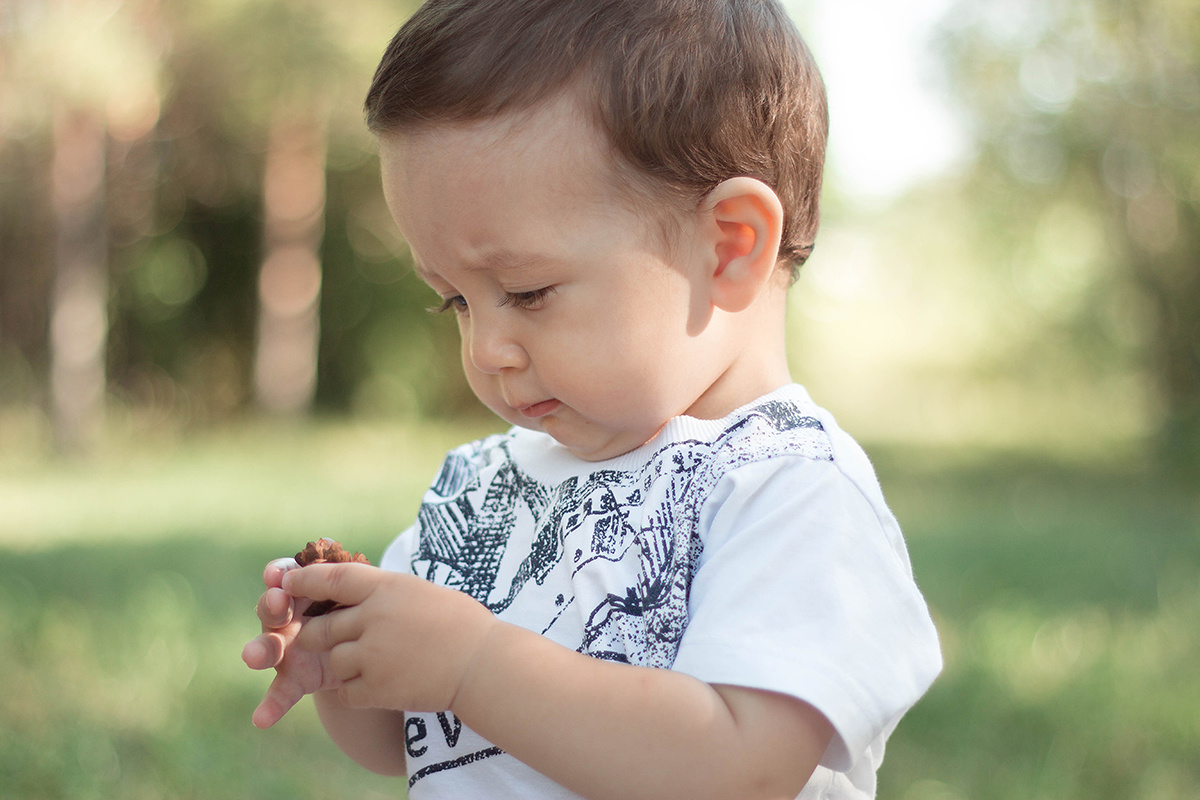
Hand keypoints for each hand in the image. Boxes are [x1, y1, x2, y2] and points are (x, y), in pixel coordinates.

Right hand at [241, 558, 344, 728]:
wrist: (371, 647)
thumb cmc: (360, 607)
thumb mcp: (356, 587)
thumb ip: (338, 569)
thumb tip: (327, 542)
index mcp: (301, 589)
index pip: (284, 577)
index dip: (278, 575)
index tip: (277, 576)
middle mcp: (287, 617)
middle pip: (270, 609)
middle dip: (271, 606)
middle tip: (277, 605)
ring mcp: (287, 649)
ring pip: (267, 648)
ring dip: (258, 650)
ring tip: (252, 656)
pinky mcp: (294, 677)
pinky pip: (280, 692)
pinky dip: (270, 706)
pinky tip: (261, 720)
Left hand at [283, 563, 496, 713]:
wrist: (483, 664)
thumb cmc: (459, 623)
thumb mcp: (420, 592)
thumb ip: (383, 592)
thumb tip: (348, 589)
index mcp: (386, 588)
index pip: (332, 578)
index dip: (306, 581)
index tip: (288, 583)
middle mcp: (374, 618)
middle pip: (321, 629)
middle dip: (320, 637)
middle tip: (330, 641)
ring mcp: (374, 655)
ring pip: (334, 662)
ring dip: (346, 667)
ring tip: (377, 665)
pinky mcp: (378, 688)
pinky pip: (346, 693)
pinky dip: (357, 692)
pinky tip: (382, 686)